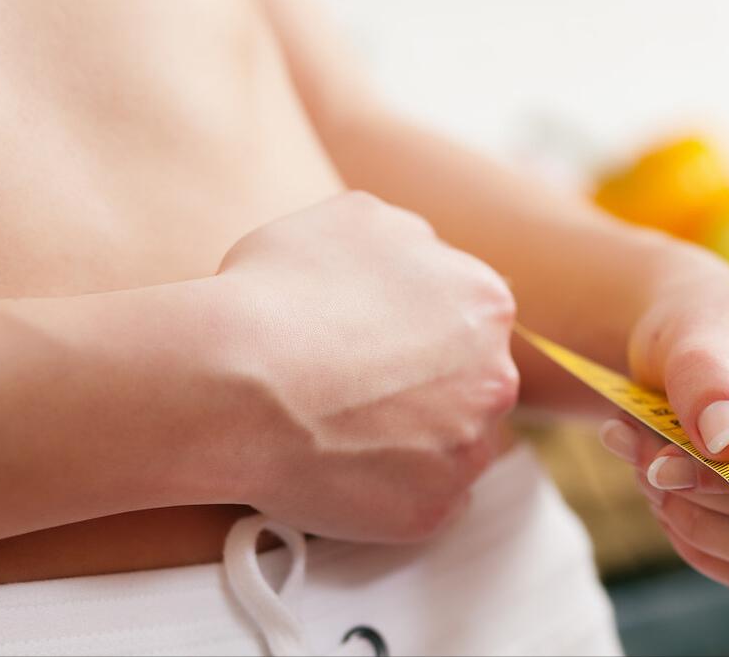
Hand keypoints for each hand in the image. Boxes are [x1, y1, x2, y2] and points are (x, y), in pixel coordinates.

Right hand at [213, 192, 518, 542]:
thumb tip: (422, 258)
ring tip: (341, 433)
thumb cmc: (278, 296)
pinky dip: (391, 491)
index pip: (470, 321)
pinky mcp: (434, 508)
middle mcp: (494, 377)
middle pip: (471, 385)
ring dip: (412, 442)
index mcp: (484, 302)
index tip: (378, 346)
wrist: (234, 380)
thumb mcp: (354, 220)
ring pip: (453, 445)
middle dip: (424, 389)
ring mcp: (468, 448)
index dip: (417, 333)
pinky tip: (344, 471)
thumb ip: (410, 241)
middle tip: (358, 393)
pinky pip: (426, 501)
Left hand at [600, 275, 728, 595]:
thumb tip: (725, 442)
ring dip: (702, 526)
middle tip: (638, 461)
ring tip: (648, 476)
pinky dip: (708, 548)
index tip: (663, 463)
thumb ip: (705, 377)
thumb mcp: (693, 332)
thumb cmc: (707, 328)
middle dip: (710, 495)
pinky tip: (672, 504)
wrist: (707, 351)